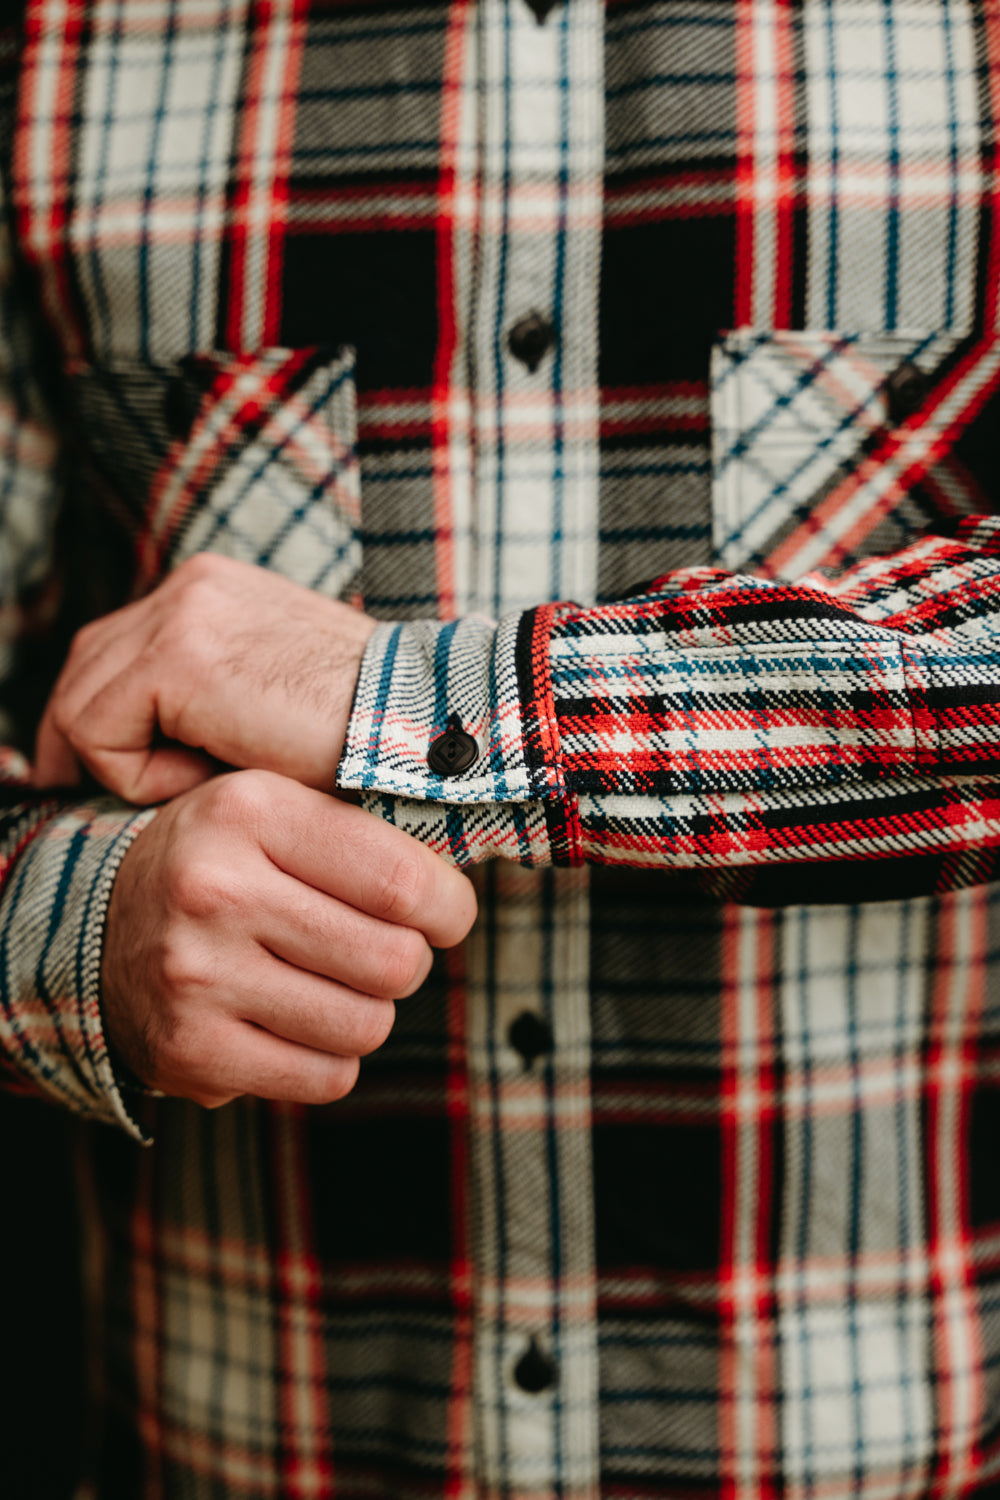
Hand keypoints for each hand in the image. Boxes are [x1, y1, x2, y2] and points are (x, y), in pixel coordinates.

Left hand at [34, 553, 377, 802]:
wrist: (425, 730)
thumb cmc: (366, 741)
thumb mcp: (270, 709)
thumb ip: (208, 704)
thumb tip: (141, 744)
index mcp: (217, 591)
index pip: (113, 653)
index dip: (105, 725)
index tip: (125, 781)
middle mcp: (192, 586)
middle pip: (82, 670)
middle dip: (86, 745)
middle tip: (114, 802)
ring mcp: (182, 613)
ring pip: (78, 704)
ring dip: (126, 764)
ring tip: (199, 788)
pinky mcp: (179, 657)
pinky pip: (97, 730)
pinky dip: (137, 775)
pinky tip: (205, 783)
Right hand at [102, 770, 476, 1105]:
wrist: (98, 927)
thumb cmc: (225, 864)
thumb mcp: (278, 813)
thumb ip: (365, 834)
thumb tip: (469, 881)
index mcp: (250, 810)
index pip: (403, 880)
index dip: (449, 908)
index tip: (445, 914)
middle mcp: (215, 888)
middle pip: (394, 961)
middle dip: (404, 964)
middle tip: (377, 952)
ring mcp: (196, 974)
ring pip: (366, 1025)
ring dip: (367, 1013)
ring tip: (329, 985)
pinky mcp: (189, 1049)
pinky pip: (325, 1077)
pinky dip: (330, 1059)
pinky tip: (295, 1024)